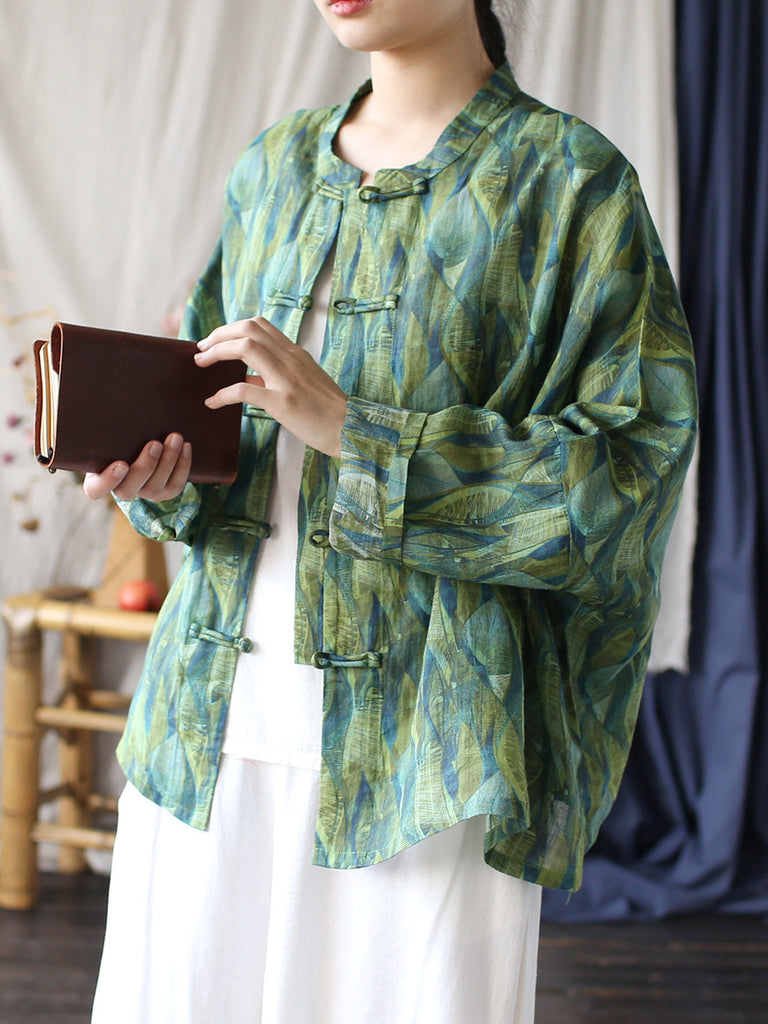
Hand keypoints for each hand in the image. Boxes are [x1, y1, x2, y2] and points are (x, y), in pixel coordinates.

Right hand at [83, 433, 191, 500]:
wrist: (142, 442)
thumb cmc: (119, 436)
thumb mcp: (107, 433)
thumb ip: (103, 426)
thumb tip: (104, 397)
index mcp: (98, 480)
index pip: (96, 489)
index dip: (108, 480)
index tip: (121, 464)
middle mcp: (121, 490)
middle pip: (129, 489)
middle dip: (146, 466)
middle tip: (155, 444)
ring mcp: (144, 493)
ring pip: (155, 487)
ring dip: (168, 462)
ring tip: (175, 438)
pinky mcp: (164, 492)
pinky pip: (175, 486)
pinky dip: (182, 466)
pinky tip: (186, 446)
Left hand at [194, 317, 346, 457]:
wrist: (350, 429)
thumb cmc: (327, 410)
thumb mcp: (304, 383)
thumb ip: (276, 376)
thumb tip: (248, 378)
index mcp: (295, 354)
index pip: (260, 324)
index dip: (232, 327)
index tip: (216, 339)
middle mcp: (290, 360)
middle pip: (248, 330)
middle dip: (218, 335)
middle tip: (201, 348)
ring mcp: (287, 379)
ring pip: (245, 348)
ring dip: (217, 352)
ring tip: (202, 363)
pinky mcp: (283, 403)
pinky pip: (245, 390)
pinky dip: (223, 394)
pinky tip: (212, 402)